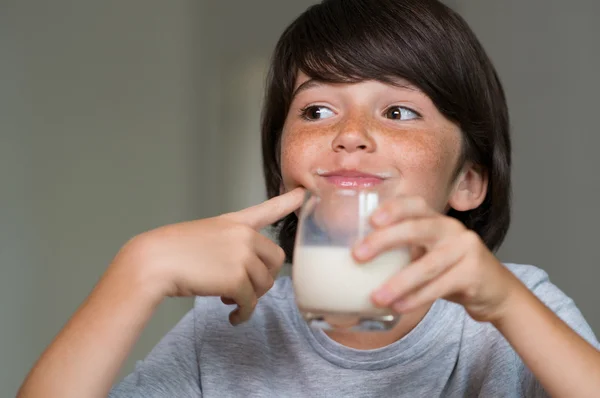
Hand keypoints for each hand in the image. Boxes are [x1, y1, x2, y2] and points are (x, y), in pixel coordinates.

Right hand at [117, 188, 304, 324]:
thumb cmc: (172, 251)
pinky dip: (243, 313)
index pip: (268, 208)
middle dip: (264, 278)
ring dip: (250, 297)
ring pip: (265, 284)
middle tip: (245, 288)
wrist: (153, 261)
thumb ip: (232, 245)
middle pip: (276, 260)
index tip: (305, 192)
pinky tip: (233, 316)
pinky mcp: (237, 279)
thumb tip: (247, 274)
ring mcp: (242, 255)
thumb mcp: (206, 236)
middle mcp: (243, 235)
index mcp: (234, 222)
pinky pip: (250, 302)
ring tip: (229, 300)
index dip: (289, 201)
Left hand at [353, 196, 519, 322]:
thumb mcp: (428, 253)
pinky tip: (399, 307)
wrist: (494, 291)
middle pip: (416, 228)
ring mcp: (465, 249)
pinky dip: (416, 298)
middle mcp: (451, 229)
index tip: (370, 220)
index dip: (392, 208)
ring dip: (398, 282)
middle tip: (358, 255)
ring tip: (376, 297)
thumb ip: (403, 252)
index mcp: (436, 220)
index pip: (414, 204)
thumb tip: (356, 263)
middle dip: (384, 240)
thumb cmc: (450, 270)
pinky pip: (440, 286)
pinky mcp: (474, 273)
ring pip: (427, 264)